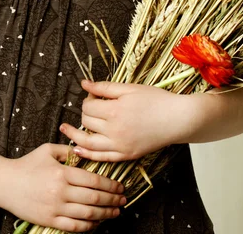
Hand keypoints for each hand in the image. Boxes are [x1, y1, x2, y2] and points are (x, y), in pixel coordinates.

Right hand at [7, 142, 126, 231]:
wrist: (5, 183)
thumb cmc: (27, 164)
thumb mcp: (47, 150)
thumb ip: (67, 151)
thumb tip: (85, 152)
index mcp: (62, 172)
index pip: (93, 180)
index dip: (109, 185)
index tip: (119, 186)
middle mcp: (60, 191)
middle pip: (94, 198)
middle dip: (112, 200)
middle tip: (123, 200)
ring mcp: (55, 208)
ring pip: (87, 214)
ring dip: (105, 214)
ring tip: (116, 212)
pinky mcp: (49, 220)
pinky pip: (74, 227)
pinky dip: (88, 227)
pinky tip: (97, 223)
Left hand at [59, 80, 190, 161]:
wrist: (177, 118)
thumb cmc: (155, 100)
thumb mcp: (129, 88)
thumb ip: (104, 87)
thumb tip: (84, 84)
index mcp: (114, 111)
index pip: (89, 107)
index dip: (88, 100)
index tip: (94, 96)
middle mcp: (114, 130)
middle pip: (88, 122)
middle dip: (85, 114)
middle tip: (91, 107)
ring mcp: (120, 145)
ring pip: (89, 144)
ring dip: (75, 136)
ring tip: (65, 130)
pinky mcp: (126, 155)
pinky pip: (102, 158)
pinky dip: (87, 154)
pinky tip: (77, 149)